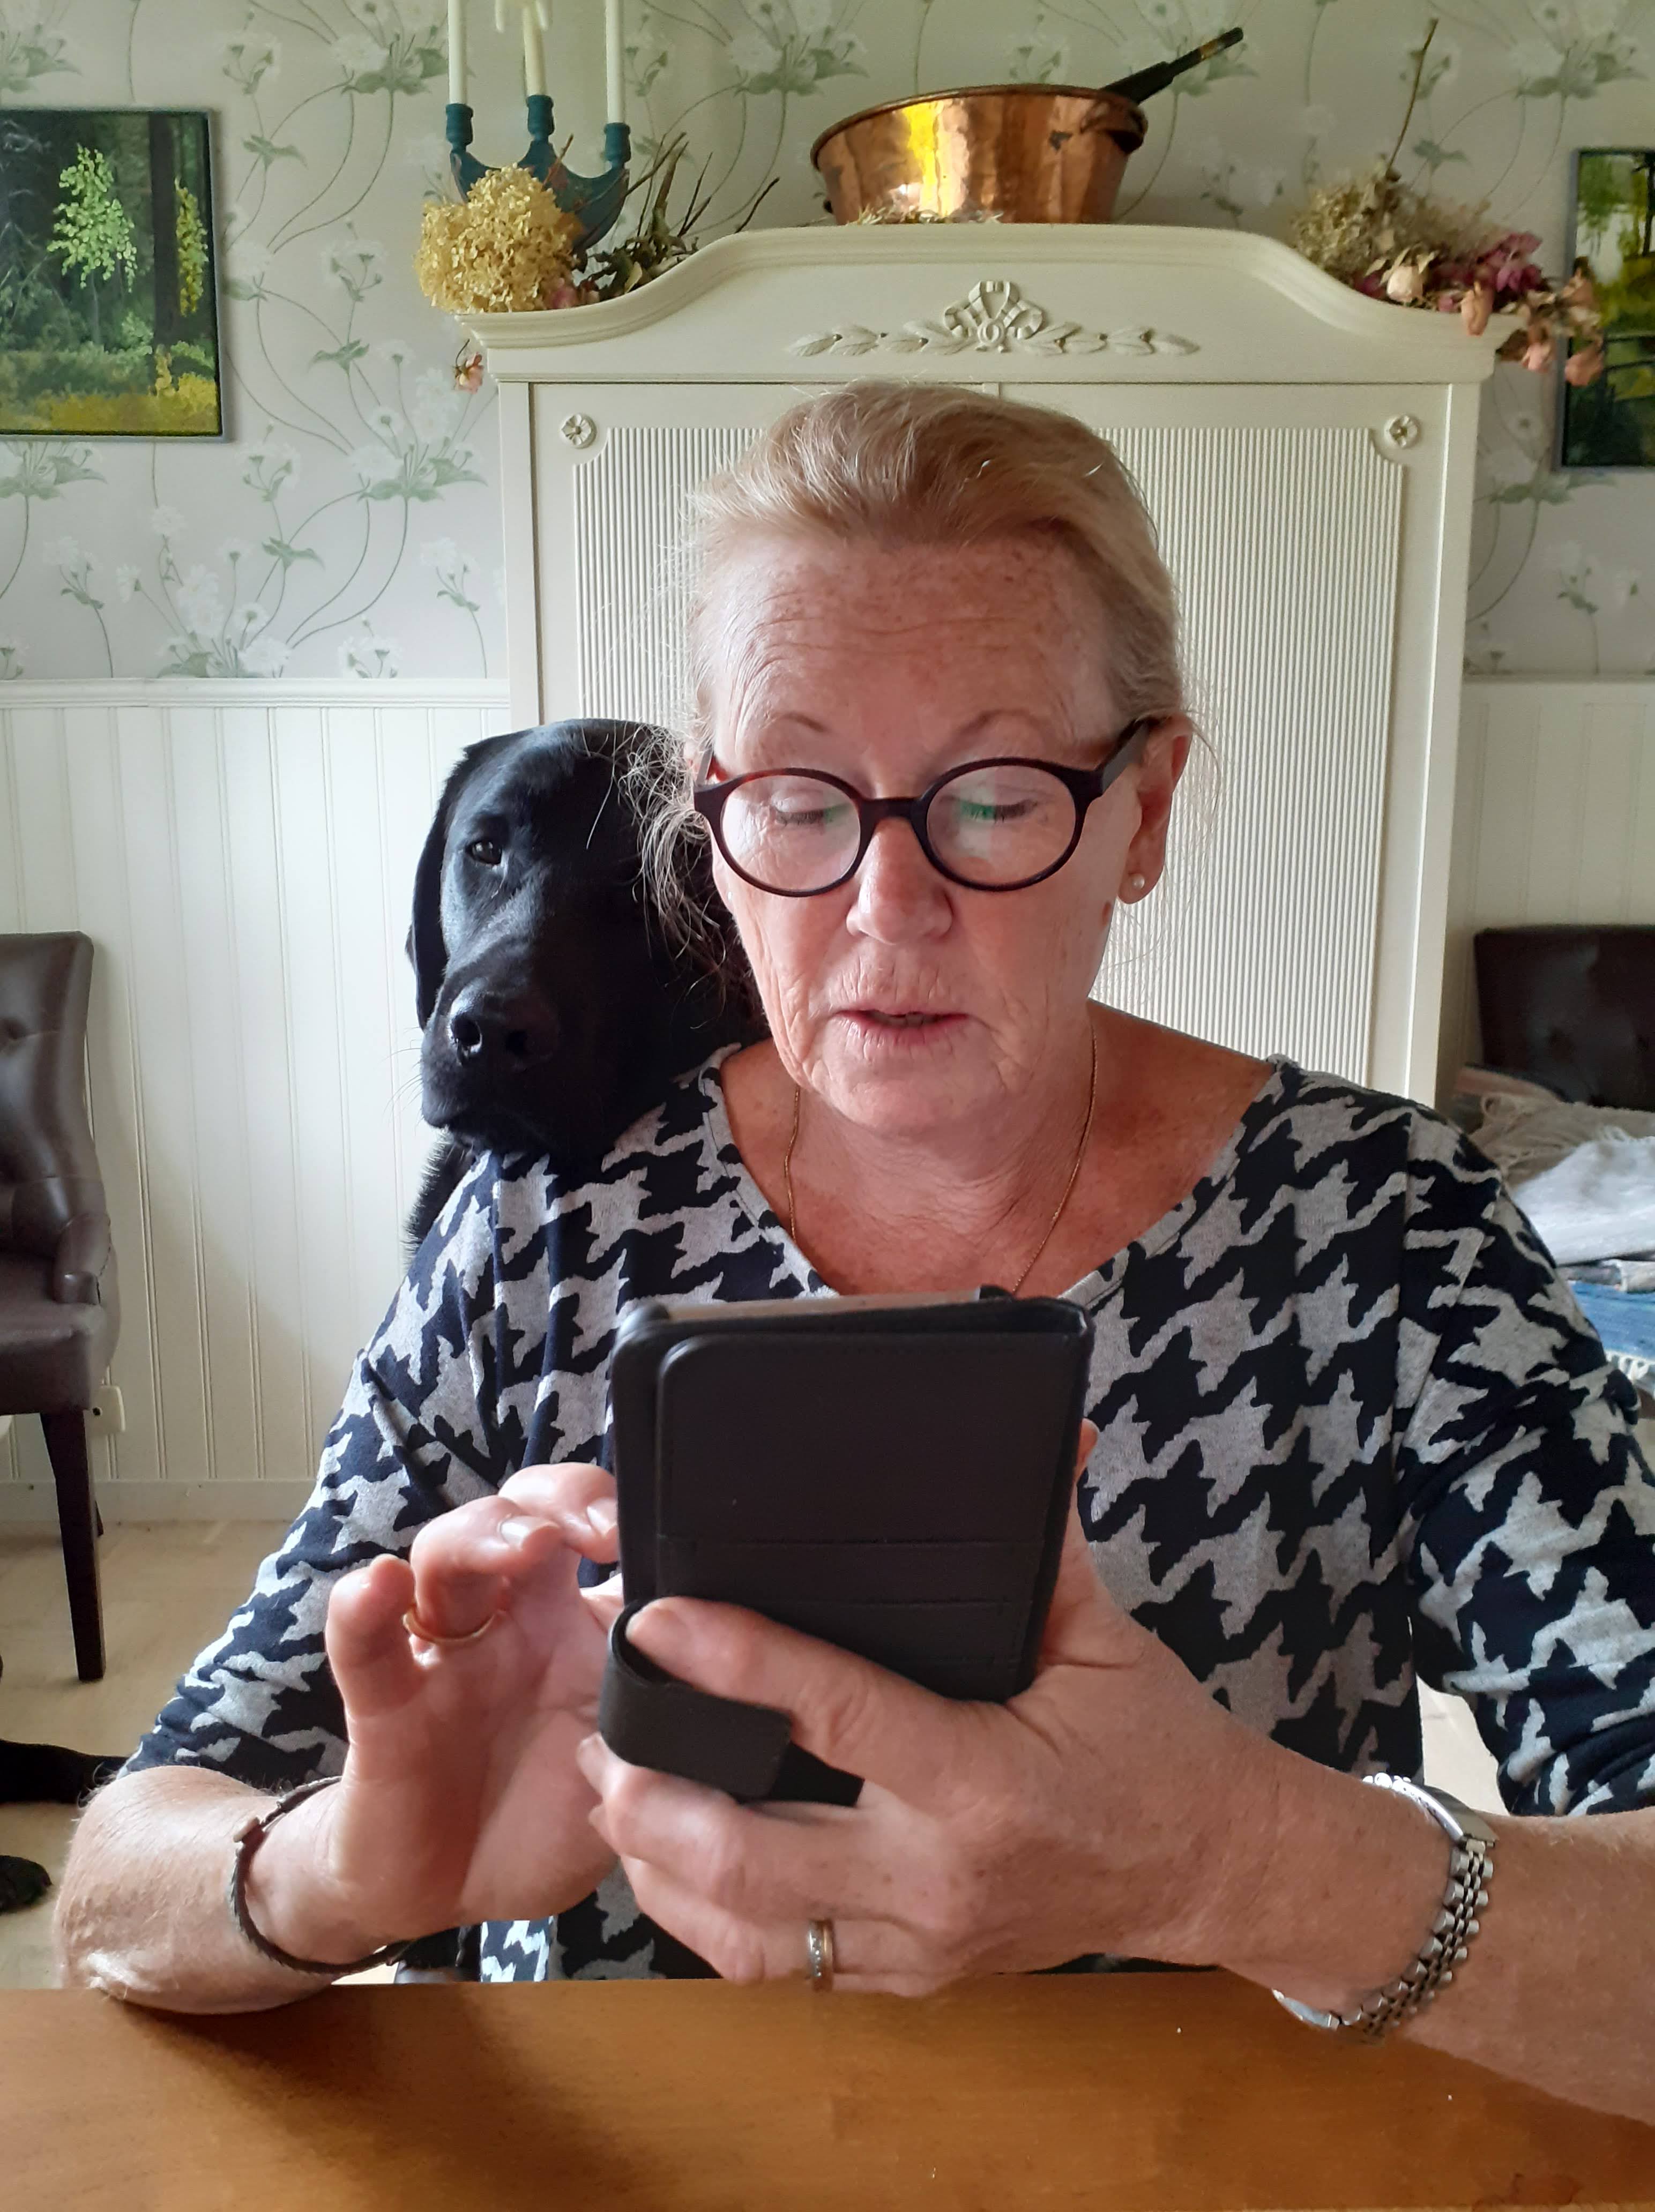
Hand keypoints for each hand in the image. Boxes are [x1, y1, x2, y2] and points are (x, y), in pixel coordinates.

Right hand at [247, 1464, 625, 1961]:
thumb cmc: (547, 1813)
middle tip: (598, 1528)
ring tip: (522, 1545)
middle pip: (519, 1517)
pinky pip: (366, 1645)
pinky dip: (362, 1609)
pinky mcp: (385, 1703)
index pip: (594, 1533)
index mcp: (576, 1624)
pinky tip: (377, 1586)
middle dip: (558, 1501)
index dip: (622, 1514)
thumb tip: (747, 1686)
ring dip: (481, 1537)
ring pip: (445, 1558)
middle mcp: (510, 1619)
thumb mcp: (632, 1769)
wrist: (454, 1890)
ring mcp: (445, 1654)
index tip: (661, 1530)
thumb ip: (672, 1722)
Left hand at [577, 1448, 1279, 1991]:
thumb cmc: (1155, 1744)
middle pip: (755, 1856)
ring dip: (659, 1869)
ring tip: (607, 1792)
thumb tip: (1038, 1434)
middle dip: (656, 1797)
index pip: (837, 1715)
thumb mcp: (1105, 1638)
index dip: (738, 1662)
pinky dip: (707, 1923)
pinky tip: (664, 1869)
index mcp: (985, 1783)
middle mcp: (939, 1879)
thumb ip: (1046, 1547)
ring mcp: (920, 1944)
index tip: (658, 1618)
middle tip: (596, 1731)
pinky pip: (782, 1969)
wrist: (1210, 1867)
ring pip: (748, 1933)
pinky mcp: (911, 1977)